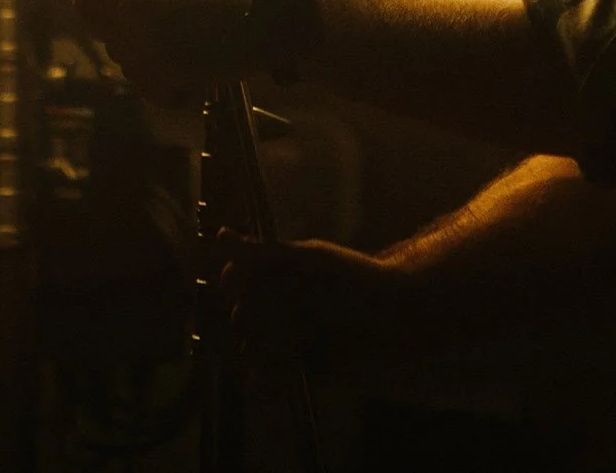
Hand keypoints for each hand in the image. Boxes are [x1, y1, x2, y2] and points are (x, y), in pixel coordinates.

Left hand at [73, 0, 257, 98]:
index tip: (124, 26)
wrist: (261, 16)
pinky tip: (193, 76)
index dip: (102, 19)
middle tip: (175, 39)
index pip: (84, 3)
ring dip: (154, 69)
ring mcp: (143, 37)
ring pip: (130, 68)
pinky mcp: (160, 68)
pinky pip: (150, 90)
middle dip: (137, 46)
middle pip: (111, 41)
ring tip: (190, 54)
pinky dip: (169, 91)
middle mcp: (129, 3)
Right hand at [216, 230, 413, 366]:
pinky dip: (272, 375)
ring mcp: (283, 340)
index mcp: (277, 276)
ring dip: (273, 342)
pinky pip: (262, 379)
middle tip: (301, 309)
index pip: (233, 280)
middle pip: (239, 315)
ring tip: (307, 336)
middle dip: (265, 313)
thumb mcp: (308, 260)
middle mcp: (276, 307)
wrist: (396, 317)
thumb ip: (262, 254)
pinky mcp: (294, 370)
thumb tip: (220, 236)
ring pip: (248, 348)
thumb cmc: (354, 279)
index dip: (238, 282)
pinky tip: (297, 361)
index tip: (253, 280)